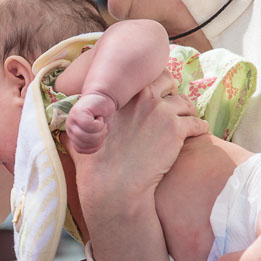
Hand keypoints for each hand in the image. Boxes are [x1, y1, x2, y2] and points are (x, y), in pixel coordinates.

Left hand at [65, 92, 116, 153]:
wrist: (104, 97)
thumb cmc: (101, 116)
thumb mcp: (98, 133)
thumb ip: (91, 143)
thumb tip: (90, 147)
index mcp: (72, 134)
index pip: (80, 149)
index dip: (94, 146)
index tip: (100, 135)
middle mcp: (69, 127)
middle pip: (83, 143)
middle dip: (98, 138)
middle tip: (102, 127)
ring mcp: (72, 119)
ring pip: (86, 136)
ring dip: (99, 131)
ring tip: (100, 122)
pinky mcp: (78, 112)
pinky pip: (89, 126)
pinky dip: (99, 124)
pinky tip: (99, 116)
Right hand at [70, 71, 206, 199]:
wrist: (114, 186)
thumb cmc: (94, 163)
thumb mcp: (78, 133)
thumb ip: (78, 118)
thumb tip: (61, 113)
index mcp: (121, 94)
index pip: (146, 74)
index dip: (152, 82)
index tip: (155, 91)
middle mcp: (143, 97)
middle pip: (169, 81)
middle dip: (172, 91)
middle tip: (172, 104)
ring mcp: (162, 112)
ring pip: (185, 102)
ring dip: (186, 111)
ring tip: (185, 121)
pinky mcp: (178, 130)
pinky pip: (197, 123)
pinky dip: (199, 128)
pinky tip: (197, 133)